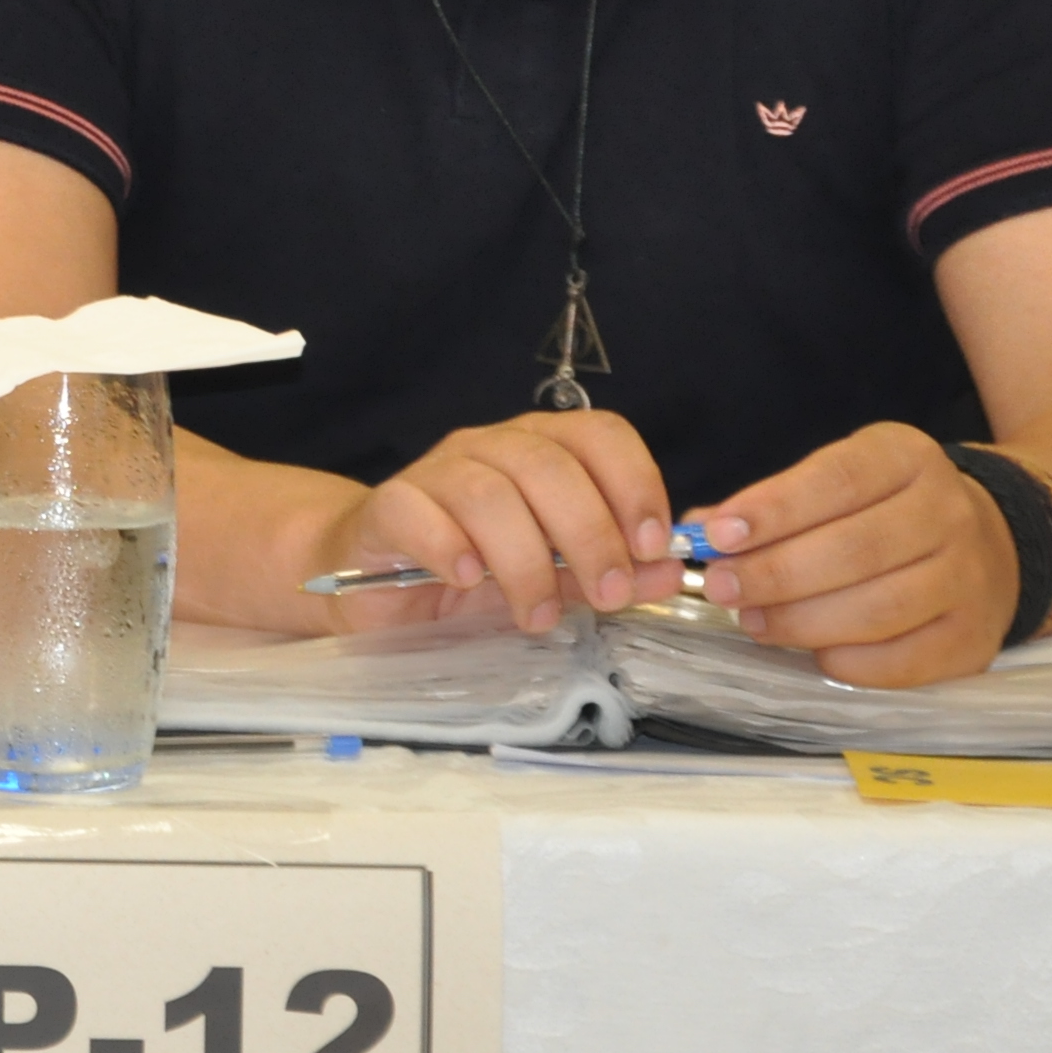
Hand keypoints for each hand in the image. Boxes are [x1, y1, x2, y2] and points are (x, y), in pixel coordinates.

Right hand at [308, 404, 681, 636]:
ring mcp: (434, 472)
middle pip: (547, 466)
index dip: (634, 484)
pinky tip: (466, 580)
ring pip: (488, 493)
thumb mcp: (555, 578)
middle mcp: (490, 447)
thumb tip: (673, 571)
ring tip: (536, 617)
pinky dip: (448, 546)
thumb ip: (611, 572)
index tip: (651, 547)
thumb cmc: (474, 576)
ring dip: (525, 561)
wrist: (378, 582)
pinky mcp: (387, 506)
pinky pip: (418, 512)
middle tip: (605, 595)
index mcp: (542, 450)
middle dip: (589, 535)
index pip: (599, 434)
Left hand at [692, 424, 1018, 688]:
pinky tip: (812, 651)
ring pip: (878, 607)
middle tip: (720, 589)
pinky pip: (904, 659)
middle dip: (775, 574)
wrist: (991, 544)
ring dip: (802, 621)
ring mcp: (969, 578)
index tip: (717, 535)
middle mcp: (948, 513)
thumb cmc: (886, 511)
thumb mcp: (839, 482)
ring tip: (754, 622)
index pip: (838, 481)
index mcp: (907, 459)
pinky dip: (847, 660)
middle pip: (855, 549)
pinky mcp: (973, 638)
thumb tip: (696, 531)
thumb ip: (772, 504)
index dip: (774, 509)